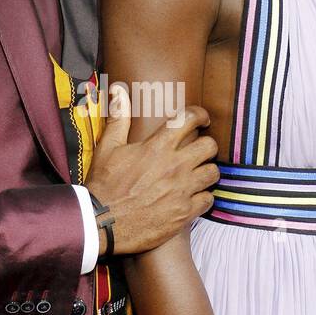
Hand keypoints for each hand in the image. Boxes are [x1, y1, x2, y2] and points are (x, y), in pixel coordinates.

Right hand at [86, 85, 219, 254]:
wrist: (101, 223)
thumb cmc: (104, 185)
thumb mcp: (107, 149)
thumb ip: (118, 119)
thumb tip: (119, 91)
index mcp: (157, 146)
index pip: (190, 118)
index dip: (201, 114)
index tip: (202, 119)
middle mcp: (175, 165)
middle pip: (210, 145)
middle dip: (206, 145)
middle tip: (198, 151)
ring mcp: (182, 190)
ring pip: (213, 173)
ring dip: (206, 172)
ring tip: (196, 175)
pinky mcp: (184, 212)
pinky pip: (209, 199)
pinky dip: (203, 197)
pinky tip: (192, 197)